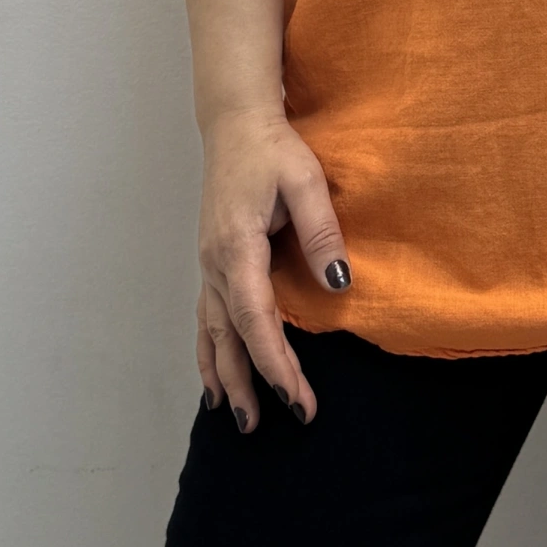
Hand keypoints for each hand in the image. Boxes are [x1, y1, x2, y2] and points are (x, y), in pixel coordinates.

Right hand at [196, 108, 351, 432]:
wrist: (235, 124)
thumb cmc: (272, 148)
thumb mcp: (305, 180)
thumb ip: (322, 231)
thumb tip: (339, 283)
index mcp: (237, 247)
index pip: (255, 319)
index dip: (276, 364)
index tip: (298, 399)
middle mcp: (215, 263)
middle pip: (229, 337)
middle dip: (251, 383)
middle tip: (274, 423)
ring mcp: (209, 265)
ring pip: (211, 334)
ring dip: (225, 377)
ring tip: (239, 419)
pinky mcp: (212, 263)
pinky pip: (207, 318)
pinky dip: (210, 353)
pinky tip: (217, 380)